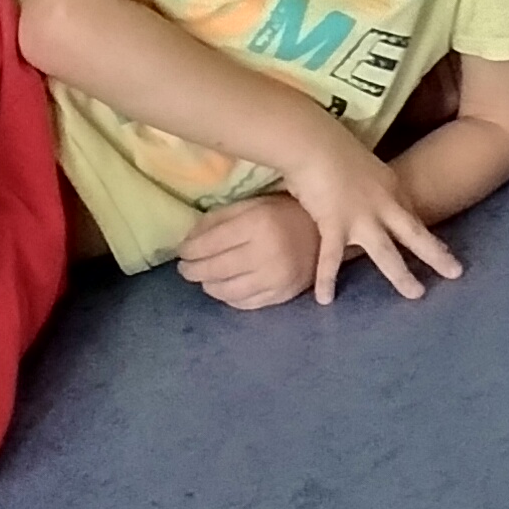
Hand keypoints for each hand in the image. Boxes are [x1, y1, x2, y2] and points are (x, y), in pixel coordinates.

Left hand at [174, 193, 321, 310]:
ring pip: (226, 291)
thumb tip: (187, 241)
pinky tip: (224, 288)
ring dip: (208, 286)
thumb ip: (218, 220)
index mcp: (257, 224)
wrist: (327, 233)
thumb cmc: (284, 213)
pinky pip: (245, 303)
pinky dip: (228, 298)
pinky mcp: (283, 295)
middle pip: (214, 270)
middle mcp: (266, 254)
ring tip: (204, 278)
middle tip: (185, 268)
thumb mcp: (251, 205)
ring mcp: (275, 278)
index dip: (188, 251)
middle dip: (192, 271)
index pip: (209, 244)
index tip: (181, 251)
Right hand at [276, 132, 460, 305]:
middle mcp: (383, 203)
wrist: (313, 141)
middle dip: (437, 254)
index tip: (438, 246)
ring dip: (402, 275)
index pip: (410, 214)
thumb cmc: (329, 145)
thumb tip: (353, 187)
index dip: (424, 232)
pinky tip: (326, 299)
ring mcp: (362, 216)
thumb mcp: (358, 163)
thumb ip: (361, 181)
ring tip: (417, 295)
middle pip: (415, 234)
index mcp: (389, 186)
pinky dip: (327, 280)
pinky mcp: (336, 224)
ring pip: (387, 253)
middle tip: (456, 272)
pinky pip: (331, 259)